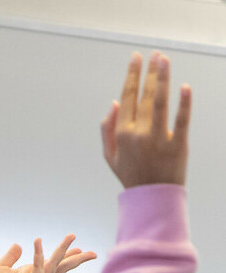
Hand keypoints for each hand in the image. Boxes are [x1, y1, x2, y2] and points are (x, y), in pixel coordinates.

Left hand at [0, 235, 95, 272]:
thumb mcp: (1, 267)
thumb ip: (10, 256)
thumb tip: (18, 245)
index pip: (51, 264)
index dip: (64, 255)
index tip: (78, 248)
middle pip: (61, 268)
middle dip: (76, 259)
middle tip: (93, 253)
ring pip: (54, 264)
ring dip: (63, 250)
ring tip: (72, 236)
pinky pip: (37, 267)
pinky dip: (38, 254)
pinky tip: (37, 241)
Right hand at [101, 51, 190, 187]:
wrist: (151, 198)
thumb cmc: (131, 175)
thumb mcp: (110, 156)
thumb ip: (107, 130)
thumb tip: (113, 103)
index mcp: (122, 135)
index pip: (126, 98)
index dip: (131, 76)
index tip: (135, 59)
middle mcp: (138, 135)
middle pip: (144, 96)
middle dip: (148, 72)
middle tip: (154, 55)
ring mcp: (158, 140)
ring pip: (160, 103)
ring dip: (162, 79)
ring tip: (164, 60)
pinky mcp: (177, 145)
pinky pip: (181, 121)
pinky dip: (183, 104)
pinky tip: (184, 87)